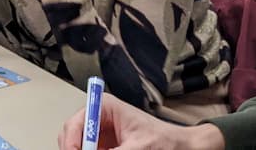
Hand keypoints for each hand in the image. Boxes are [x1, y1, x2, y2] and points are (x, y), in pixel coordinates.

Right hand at [58, 94, 225, 148]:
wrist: (184, 149)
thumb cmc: (167, 141)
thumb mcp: (139, 148)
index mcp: (104, 108)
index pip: (76, 123)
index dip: (71, 142)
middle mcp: (99, 120)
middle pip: (72, 137)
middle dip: (75, 149)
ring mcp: (101, 136)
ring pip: (80, 147)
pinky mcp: (106, 148)